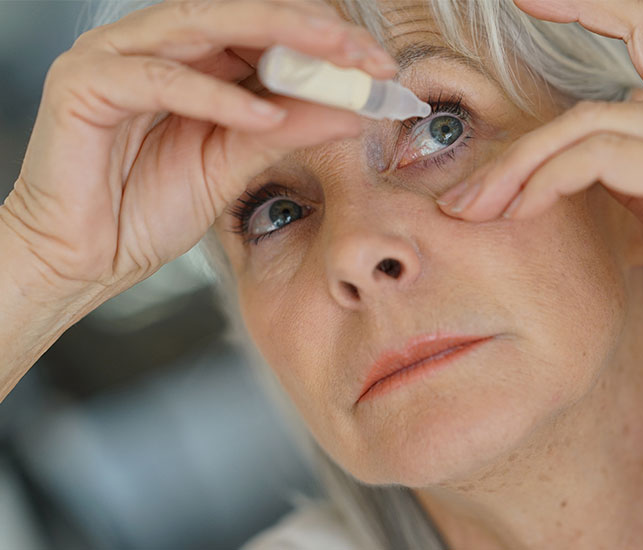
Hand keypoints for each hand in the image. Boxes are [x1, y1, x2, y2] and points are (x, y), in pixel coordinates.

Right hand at [0, 0, 397, 305]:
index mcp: (192, 62)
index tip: (377, 68)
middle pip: (242, 16)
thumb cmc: (149, 209)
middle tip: (366, 53)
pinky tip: (263, 115)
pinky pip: (161, 79)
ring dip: (276, 39)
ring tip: (333, 60)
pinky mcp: (85, 82)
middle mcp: (155, 46)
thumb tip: (352, 113)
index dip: (324, 44)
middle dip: (312, 31)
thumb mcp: (236, 164)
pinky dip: (216, 96)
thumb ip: (288, 131)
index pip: (265, 33)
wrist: (85, 257)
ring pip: (205, 26)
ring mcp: (116, 56)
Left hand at [436, 0, 642, 329]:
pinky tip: (520, 211)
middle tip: (464, 195)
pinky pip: (596, 157)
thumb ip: (621, 169)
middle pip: (586, 107)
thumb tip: (554, 168)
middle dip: (516, 150)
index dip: (588, 7)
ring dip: (516, 170)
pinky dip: (546, 181)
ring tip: (477, 208)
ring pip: (581, 126)